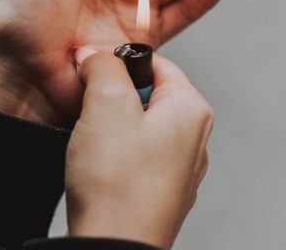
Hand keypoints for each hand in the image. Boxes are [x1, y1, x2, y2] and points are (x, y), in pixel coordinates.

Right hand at [65, 48, 213, 248]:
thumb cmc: (118, 184)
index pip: (155, 62)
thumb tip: (96, 54)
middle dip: (111, 98)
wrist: (114, 247)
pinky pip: (134, 158)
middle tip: (91, 113)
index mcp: (191, 110)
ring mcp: (179, 169)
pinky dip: (113, 157)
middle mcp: (194, 138)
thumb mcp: (105, 104)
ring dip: (109, 129)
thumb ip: (103, 65)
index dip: (117, 62)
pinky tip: (100, 170)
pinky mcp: (160, 192)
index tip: (93, 74)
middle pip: (146, 94)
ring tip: (94, 146)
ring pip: (137, 126)